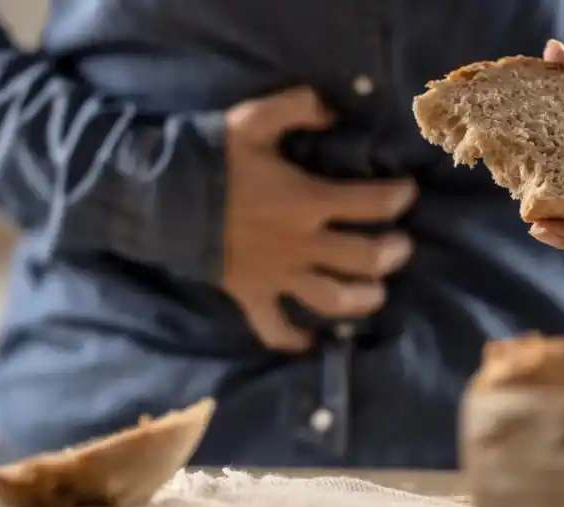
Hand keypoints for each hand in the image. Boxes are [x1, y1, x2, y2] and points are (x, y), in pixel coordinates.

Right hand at [223, 87, 416, 351]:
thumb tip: (333, 111)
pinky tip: (310, 342)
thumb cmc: (209, 157)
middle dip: (393, 253)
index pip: (373, 203)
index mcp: (307, 200)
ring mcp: (278, 276)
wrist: (157, 198)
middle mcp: (301, 244)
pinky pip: (275, 329)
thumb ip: (298, 107)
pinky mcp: (252, 296)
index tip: (406, 192)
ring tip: (375, 291)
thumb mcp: (253, 119)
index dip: (399, 197)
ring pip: (334, 300)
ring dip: (363, 299)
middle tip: (400, 245)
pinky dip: (293, 340)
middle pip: (366, 259)